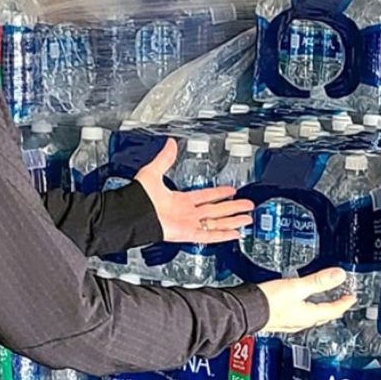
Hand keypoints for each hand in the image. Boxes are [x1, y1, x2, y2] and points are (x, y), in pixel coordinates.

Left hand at [135, 139, 253, 243]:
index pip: (205, 196)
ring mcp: (189, 223)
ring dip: (233, 220)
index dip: (219, 193)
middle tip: (247, 205)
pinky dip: (223, 235)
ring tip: (247, 218)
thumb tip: (170, 144)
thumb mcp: (153, 172)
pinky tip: (235, 233)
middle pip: (216, 210)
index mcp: (180, 200)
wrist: (132, 213)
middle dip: (232, 207)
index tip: (231, 190)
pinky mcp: (188, 233)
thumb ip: (165, 159)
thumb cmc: (138, 197)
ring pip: (217, 223)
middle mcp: (186, 213)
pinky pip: (209, 235)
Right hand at [257, 268, 355, 334]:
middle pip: (322, 316)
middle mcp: (300, 322)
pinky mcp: (279, 320)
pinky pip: (299, 316)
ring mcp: (289, 322)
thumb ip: (318, 281)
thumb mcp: (297, 287)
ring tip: (324, 302)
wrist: (244, 310)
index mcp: (308, 315)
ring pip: (311, 317)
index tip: (351, 298)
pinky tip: (300, 304)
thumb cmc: (268, 301)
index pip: (332, 310)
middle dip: (334, 308)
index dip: (344, 303)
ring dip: (320, 309)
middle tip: (341, 301)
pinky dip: (306, 309)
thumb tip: (339, 275)